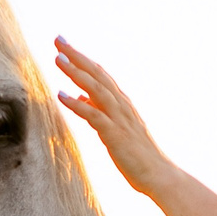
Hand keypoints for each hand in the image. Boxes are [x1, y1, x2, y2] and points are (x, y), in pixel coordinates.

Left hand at [53, 38, 179, 197]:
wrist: (159, 176)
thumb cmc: (137, 155)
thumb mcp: (114, 128)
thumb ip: (97, 111)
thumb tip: (80, 98)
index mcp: (121, 103)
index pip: (100, 74)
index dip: (82, 59)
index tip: (64, 45)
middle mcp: (121, 105)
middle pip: (97, 74)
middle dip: (77, 56)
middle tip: (58, 39)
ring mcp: (119, 119)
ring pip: (96, 89)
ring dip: (76, 73)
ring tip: (57, 59)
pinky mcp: (115, 135)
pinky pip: (93, 116)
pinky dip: (76, 105)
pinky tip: (61, 95)